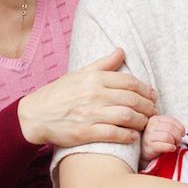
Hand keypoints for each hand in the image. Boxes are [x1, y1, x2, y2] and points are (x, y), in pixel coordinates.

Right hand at [17, 48, 157, 145]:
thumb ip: (103, 64)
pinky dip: (127, 136)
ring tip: (145, 123)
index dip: (146, 89)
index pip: (129, 82)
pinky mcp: (85, 133)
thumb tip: (122, 51)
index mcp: (93, 78)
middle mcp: (93, 94)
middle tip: (154, 111)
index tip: (153, 95)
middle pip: (132, 99)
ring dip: (141, 121)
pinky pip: (114, 134)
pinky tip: (133, 136)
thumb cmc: (58, 94)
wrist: (34, 116)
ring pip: (126, 116)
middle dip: (148, 106)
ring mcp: (89, 114)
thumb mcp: (79, 73)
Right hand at [141, 115, 185, 161]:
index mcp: (155, 119)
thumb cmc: (158, 140)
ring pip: (167, 137)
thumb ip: (171, 127)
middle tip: (178, 142)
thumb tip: (183, 131)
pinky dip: (170, 147)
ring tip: (174, 145)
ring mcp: (148, 136)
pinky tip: (172, 148)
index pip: (171, 120)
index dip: (180, 127)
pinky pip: (163, 146)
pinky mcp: (148, 147)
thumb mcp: (163, 130)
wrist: (146, 153)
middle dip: (178, 136)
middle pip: (170, 128)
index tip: (183, 134)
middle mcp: (150, 126)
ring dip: (174, 142)